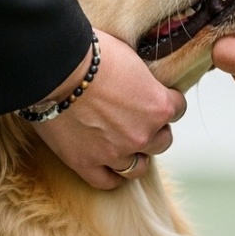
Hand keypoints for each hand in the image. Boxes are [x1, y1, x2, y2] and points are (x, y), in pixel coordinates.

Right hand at [32, 29, 185, 188]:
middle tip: (137, 120)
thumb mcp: (130, 57)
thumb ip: (142, 78)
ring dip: (135, 155)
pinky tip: (108, 166)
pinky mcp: (86, 163)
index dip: (166, 102)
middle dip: (153, 130)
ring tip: (125, 145)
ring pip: (138, 167)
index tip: (154, 97)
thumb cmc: (92, 53)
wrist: (56, 68)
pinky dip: (111, 176)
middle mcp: (143, 133)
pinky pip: (107, 182)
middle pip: (162, 141)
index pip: (178, 109)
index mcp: (159, 105)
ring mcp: (115, 153)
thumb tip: (142, 79)